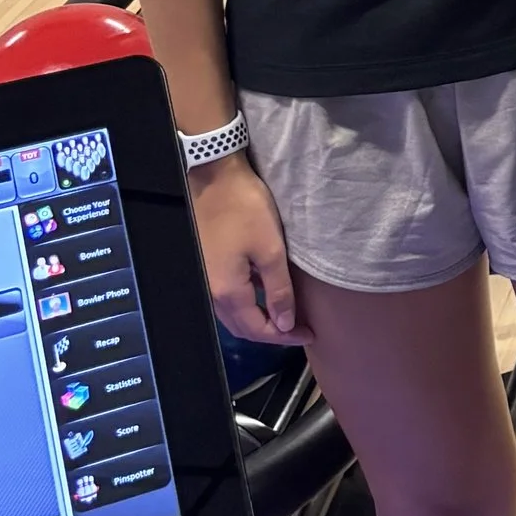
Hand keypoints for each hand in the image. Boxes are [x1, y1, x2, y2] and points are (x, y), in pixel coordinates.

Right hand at [191, 151, 302, 342]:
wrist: (214, 178)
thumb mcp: (271, 250)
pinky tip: (264, 293)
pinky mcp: (208, 266)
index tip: (308, 334)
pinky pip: (228, 298)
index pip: (257, 329)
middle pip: (242, 327)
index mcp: (228, 293)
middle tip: (298, 329)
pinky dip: (247, 304)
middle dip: (271, 333)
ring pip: (233, 315)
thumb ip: (278, 290)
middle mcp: (212, 293)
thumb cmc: (245, 210)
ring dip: (258, 319)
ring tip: (285, 316)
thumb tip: (284, 324)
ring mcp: (207, 279)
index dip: (284, 336)